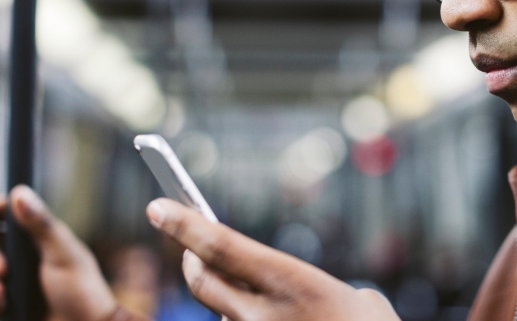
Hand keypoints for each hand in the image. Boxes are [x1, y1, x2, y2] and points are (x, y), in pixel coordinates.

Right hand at [0, 185, 118, 320]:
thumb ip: (41, 225)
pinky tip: (2, 304)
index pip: (9, 212)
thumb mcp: (63, 255)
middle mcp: (24, 252)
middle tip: (2, 270)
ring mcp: (13, 277)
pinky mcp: (5, 300)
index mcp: (40, 235)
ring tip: (1, 293)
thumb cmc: (82, 291)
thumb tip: (19, 192)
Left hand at [146, 199, 399, 320]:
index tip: (156, 207)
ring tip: (267, 303)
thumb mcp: (359, 302)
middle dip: (190, 259)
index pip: (222, 247)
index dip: (185, 225)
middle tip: (191, 249)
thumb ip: (313, 288)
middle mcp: (263, 316)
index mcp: (294, 284)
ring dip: (232, 304)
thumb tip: (289, 295)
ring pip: (223, 314)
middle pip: (201, 280)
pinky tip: (280, 320)